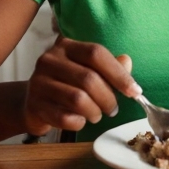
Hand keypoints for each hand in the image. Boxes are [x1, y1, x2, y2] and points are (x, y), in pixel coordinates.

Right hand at [22, 35, 141, 135]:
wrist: (33, 102)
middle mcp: (49, 59)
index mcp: (66, 46)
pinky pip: (64, 118)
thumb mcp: (87, 70)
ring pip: (78, 99)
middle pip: (89, 79)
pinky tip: (80, 121)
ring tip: (96, 115)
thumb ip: (109, 66)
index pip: (96, 53)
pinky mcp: (34, 105)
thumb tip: (127, 62)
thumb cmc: (67, 84)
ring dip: (95, 112)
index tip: (135, 91)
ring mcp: (38, 82)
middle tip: (113, 109)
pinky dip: (79, 123)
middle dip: (108, 98)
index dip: (119, 74)